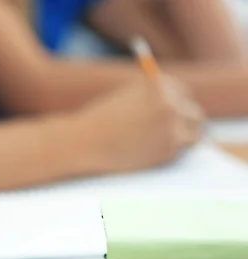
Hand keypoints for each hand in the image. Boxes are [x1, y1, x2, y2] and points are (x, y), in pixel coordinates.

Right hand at [76, 75, 203, 173]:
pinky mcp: (170, 149)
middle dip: (184, 119)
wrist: (84, 144)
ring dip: (185, 135)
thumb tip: (176, 105)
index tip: (173, 110)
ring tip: (166, 141)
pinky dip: (173, 150)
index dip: (176, 101)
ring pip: (195, 130)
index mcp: (157, 85)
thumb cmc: (98, 121)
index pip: (181, 90)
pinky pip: (182, 149)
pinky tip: (151, 152)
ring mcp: (172, 126)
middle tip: (177, 129)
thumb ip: (151, 96)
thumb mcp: (125, 98)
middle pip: (192, 110)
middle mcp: (169, 103)